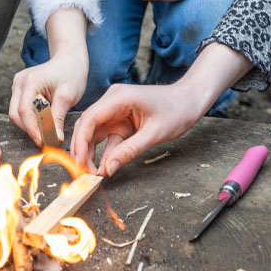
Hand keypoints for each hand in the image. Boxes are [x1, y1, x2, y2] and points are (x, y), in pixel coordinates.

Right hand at [9, 55, 87, 145]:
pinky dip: (31, 119)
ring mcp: (17, 86)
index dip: (32, 130)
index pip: (24, 111)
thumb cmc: (71, 74)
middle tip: (47, 140)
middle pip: (16, 114)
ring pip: (16, 114)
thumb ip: (58, 118)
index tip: (44, 142)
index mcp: (30, 81)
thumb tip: (55, 139)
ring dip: (30, 125)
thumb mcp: (67, 97)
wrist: (69, 60)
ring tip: (47, 132)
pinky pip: (20, 110)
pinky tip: (44, 122)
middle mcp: (19, 83)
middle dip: (30, 129)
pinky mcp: (20, 90)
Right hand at [70, 83, 203, 174]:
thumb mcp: (154, 134)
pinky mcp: (119, 120)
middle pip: (87, 126)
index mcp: (119, 98)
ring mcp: (114, 110)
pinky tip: (102, 166)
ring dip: (90, 152)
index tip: (80, 162)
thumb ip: (129, 151)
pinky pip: (106, 137)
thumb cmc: (177, 110)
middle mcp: (112, 101)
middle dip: (82, 149)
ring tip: (91, 172)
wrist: (190, 100)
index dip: (80, 142)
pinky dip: (103, 152)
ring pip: (93, 132)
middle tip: (83, 172)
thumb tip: (107, 169)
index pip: (90, 119)